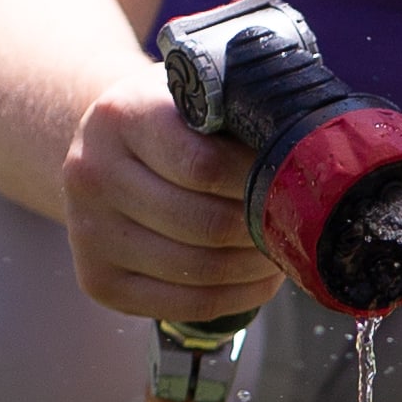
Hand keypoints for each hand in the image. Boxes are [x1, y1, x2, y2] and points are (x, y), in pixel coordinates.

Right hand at [60, 60, 284, 320]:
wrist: (108, 149)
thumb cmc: (174, 122)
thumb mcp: (198, 96)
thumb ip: (242, 110)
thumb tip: (313, 154)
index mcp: (121, 117)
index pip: (204, 165)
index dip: (259, 180)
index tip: (294, 181)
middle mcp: (91, 174)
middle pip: (203, 224)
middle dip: (263, 229)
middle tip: (300, 225)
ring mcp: (87, 232)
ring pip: (196, 269)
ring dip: (255, 268)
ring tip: (284, 249)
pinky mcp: (97, 280)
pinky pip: (182, 305)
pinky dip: (235, 298)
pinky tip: (261, 280)